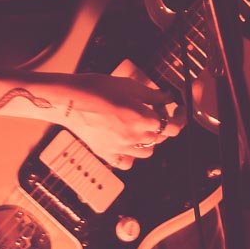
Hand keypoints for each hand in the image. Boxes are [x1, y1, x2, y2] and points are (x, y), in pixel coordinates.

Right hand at [63, 73, 184, 170]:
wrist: (69, 100)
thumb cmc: (96, 88)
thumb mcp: (128, 85)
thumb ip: (152, 95)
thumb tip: (168, 98)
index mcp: (142, 118)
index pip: (172, 126)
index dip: (180, 117)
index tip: (179, 110)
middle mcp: (134, 136)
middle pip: (161, 138)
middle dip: (163, 124)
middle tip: (155, 110)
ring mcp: (120, 148)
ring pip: (147, 152)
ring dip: (150, 140)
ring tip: (142, 127)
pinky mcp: (107, 154)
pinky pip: (127, 163)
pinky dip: (132, 156)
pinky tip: (127, 144)